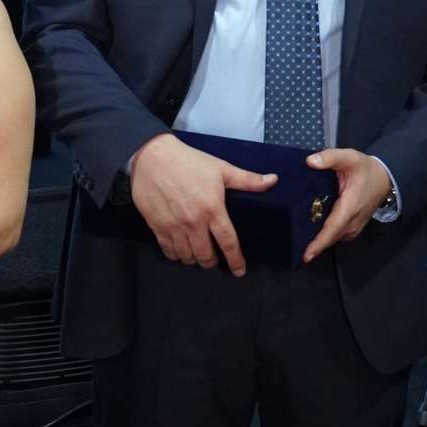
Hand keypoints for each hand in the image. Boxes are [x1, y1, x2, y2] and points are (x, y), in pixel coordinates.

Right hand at [129, 132, 276, 275]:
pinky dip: (176, 255)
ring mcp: (174, 226)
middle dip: (212, 263)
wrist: (153, 156)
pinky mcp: (157, 226)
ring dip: (194, 259)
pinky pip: (168, 250)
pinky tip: (180, 251)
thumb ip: (247, 179)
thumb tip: (273, 180)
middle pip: (206, 256)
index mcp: (212, 209)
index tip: (239, 270)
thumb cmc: (188, 161)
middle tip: (214, 261)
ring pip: (187, 256)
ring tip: (198, 255)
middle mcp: (193, 222)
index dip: (235, 260)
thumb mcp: (221, 168)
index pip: (228, 242)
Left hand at [301, 149, 393, 263]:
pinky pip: (334, 236)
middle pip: (329, 237)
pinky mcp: (350, 230)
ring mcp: (352, 229)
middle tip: (289, 242)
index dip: (319, 243)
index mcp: (350, 207)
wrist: (383, 180)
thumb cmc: (365, 169)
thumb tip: (310, 162)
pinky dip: (322, 235)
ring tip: (294, 237)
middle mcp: (352, 223)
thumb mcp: (349, 157)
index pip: (332, 229)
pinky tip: (307, 230)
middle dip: (310, 243)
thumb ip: (330, 157)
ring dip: (315, 239)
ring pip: (331, 238)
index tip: (306, 255)